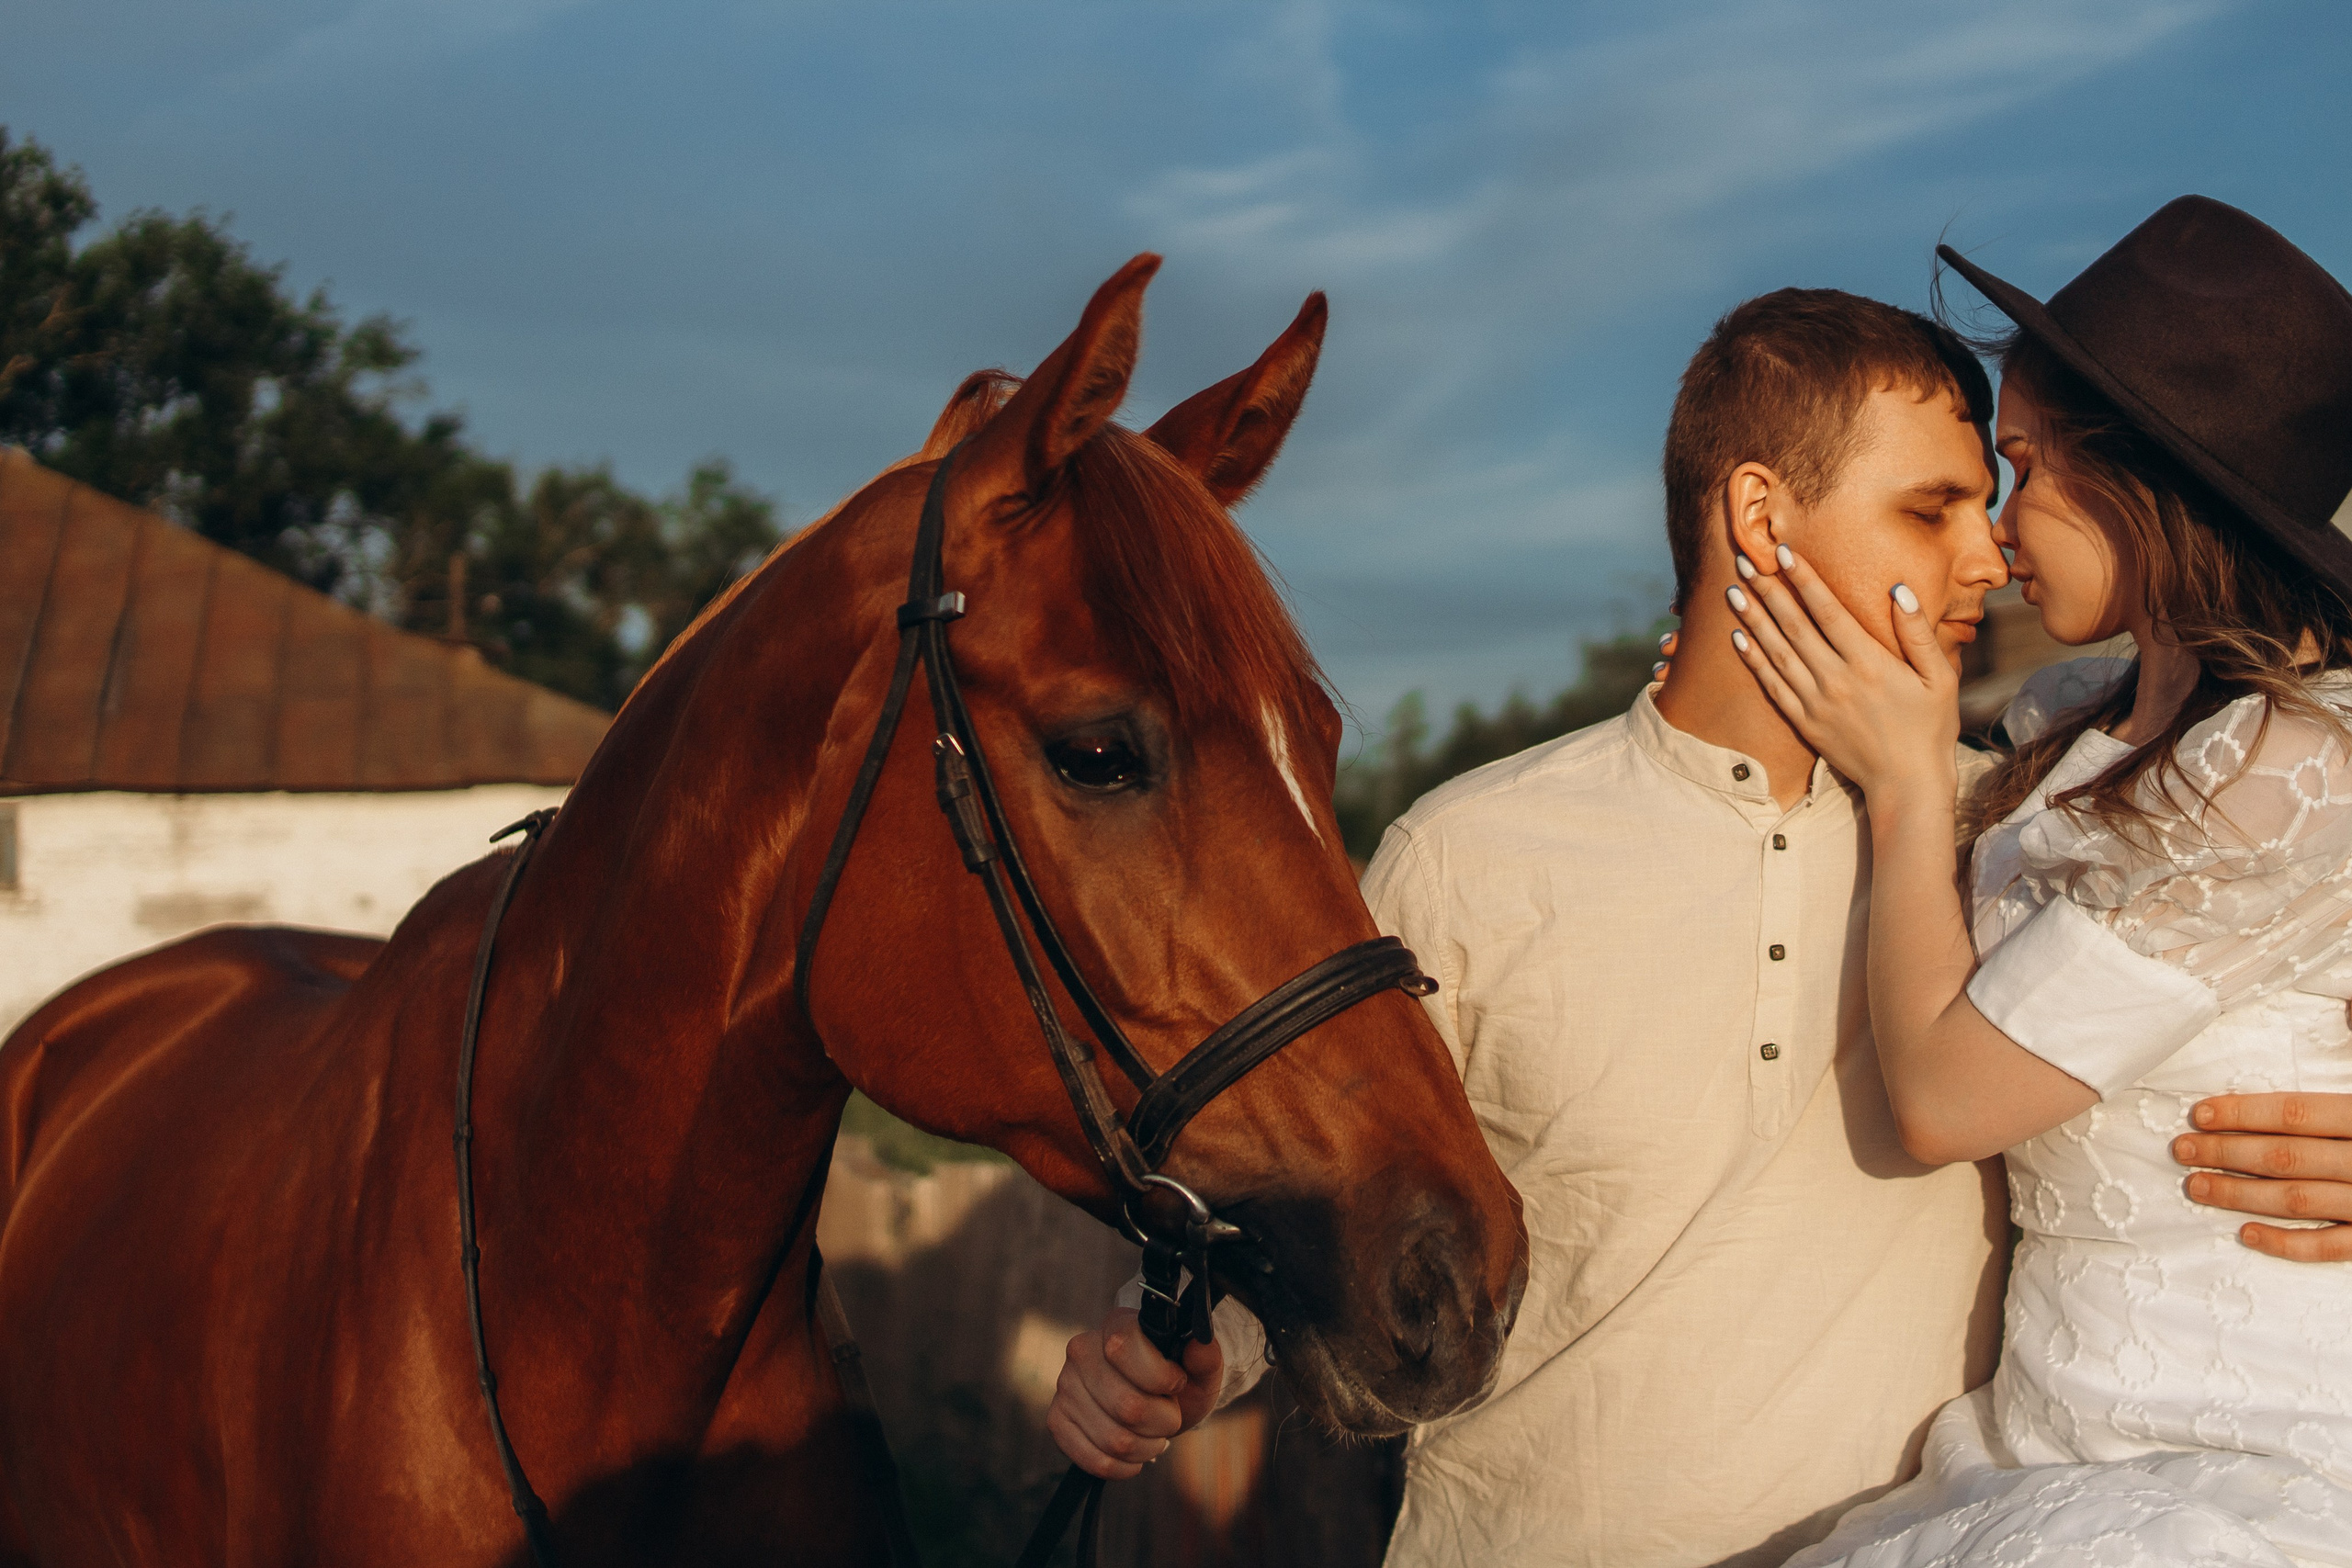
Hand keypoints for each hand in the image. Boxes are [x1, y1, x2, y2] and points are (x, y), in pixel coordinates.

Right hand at [1045, 1307, 1222, 1478]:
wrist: (1155, 1400)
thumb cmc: (1178, 1380)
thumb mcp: (1201, 1368)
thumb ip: (1206, 1355)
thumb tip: (1201, 1342)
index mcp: (1115, 1325)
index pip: (1123, 1349)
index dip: (1160, 1378)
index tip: (1176, 1384)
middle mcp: (1081, 1350)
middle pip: (1127, 1406)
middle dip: (1162, 1422)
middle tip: (1169, 1416)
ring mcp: (1065, 1386)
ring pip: (1114, 1440)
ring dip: (1146, 1447)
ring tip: (1154, 1435)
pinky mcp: (1057, 1420)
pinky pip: (1093, 1460)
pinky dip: (1123, 1467)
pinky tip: (1135, 1455)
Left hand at [1726, 547, 1957, 801]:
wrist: (1906, 784)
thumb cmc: (1930, 727)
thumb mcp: (1939, 677)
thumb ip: (1918, 633)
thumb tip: (1898, 590)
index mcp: (1869, 663)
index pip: (1827, 610)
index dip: (1803, 579)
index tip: (1783, 552)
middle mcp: (1836, 680)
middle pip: (1793, 626)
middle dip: (1768, 590)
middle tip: (1745, 561)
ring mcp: (1816, 703)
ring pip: (1776, 653)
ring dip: (1753, 620)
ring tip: (1733, 592)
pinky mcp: (1804, 723)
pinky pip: (1772, 686)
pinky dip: (1753, 660)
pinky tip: (1738, 639)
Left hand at [2174, 1093, 2351, 1261]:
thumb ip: (2324, 1104)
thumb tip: (2269, 1084)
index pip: (2295, 1114)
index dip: (2243, 1114)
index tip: (2200, 1115)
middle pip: (2287, 1157)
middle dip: (2227, 1153)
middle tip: (2183, 1150)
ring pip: (2299, 1200)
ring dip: (2241, 1193)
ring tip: (2196, 1186)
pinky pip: (2329, 1246)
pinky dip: (2286, 1242)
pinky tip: (2246, 1233)